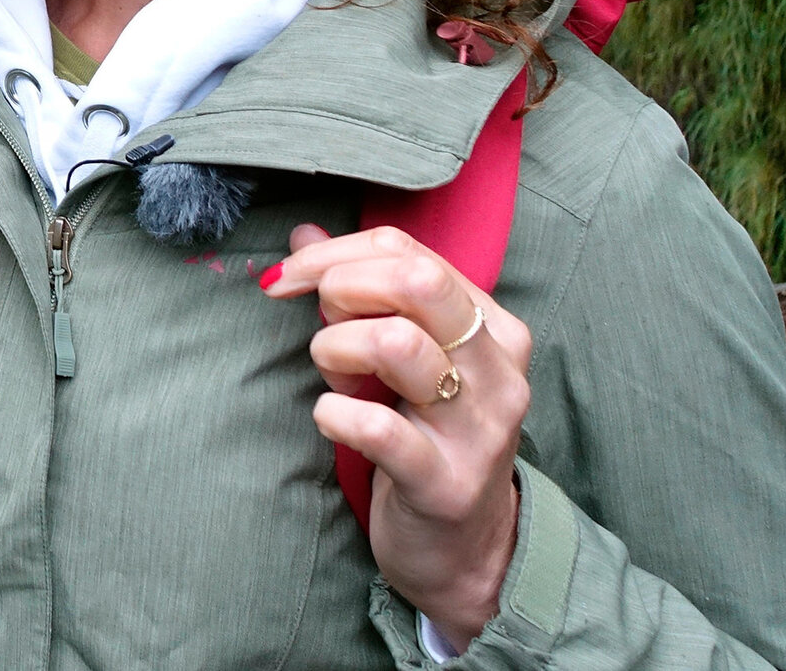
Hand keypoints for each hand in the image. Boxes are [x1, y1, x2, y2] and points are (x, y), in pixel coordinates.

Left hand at [261, 224, 533, 650]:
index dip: (335, 253)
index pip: (410, 252)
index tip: (288, 276)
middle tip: (319, 322)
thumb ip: (362, 291)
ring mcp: (478, 428)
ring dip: (337, 349)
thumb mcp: (405, 358)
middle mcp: (498, 369)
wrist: (464, 551)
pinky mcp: (445, 483)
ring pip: (397, 344)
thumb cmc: (424, 437)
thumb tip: (303, 234)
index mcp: (491, 326)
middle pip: (415, 281)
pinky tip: (331, 418)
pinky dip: (334, 413)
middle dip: (343, 287)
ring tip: (331, 376)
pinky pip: (377, 427)